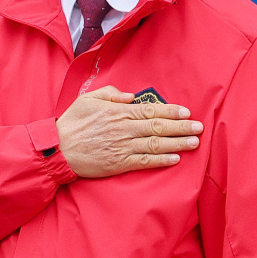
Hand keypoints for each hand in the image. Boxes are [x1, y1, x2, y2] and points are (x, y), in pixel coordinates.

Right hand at [55, 86, 202, 177]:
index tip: (186, 112)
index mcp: (118, 111)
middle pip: (158, 126)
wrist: (57, 149)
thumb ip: (110, 93)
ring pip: (156, 144)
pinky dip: (161, 160)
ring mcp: (123, 147)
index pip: (150, 110)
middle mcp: (124, 128)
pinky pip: (145, 162)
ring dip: (177, 143)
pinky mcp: (119, 163)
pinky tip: (175, 159)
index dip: (171, 111)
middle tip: (199, 127)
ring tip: (194, 142)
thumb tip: (130, 96)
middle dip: (181, 126)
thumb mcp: (88, 99)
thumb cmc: (71, 123)